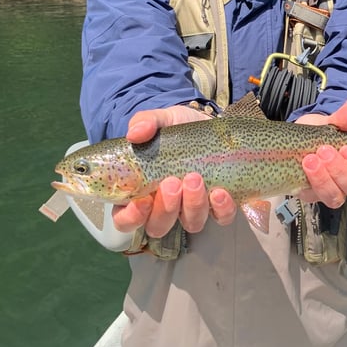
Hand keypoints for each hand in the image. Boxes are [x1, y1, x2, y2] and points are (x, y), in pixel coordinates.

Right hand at [112, 105, 237, 236]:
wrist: (209, 123)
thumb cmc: (177, 128)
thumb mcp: (160, 120)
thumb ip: (145, 122)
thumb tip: (134, 134)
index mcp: (140, 192)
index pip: (125, 220)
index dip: (131, 218)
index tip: (142, 200)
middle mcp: (165, 206)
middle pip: (158, 226)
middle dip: (165, 209)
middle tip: (171, 182)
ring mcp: (193, 208)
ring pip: (191, 224)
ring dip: (192, 205)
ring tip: (195, 178)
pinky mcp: (219, 205)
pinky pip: (222, 218)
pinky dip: (221, 209)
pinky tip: (219, 191)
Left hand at [297, 98, 346, 208]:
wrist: (293, 141)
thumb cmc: (320, 133)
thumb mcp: (330, 122)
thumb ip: (344, 117)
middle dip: (342, 170)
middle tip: (326, 151)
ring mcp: (335, 190)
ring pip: (339, 197)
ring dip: (326, 178)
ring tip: (312, 158)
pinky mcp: (316, 195)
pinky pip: (318, 197)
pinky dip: (314, 181)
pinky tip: (306, 165)